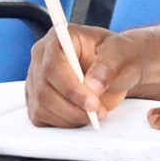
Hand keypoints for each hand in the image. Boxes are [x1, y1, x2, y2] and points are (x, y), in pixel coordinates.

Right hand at [25, 25, 143, 127]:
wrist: (120, 69)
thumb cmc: (120, 56)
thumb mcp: (123, 53)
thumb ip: (109, 65)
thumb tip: (92, 86)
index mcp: (60, 38)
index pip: (53, 65)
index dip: (70, 87)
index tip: (92, 102)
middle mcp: (42, 57)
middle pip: (44, 89)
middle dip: (72, 106)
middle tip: (97, 112)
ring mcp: (36, 79)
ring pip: (41, 106)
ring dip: (70, 116)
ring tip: (94, 114)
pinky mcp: (37, 99)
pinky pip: (41, 117)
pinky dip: (62, 122)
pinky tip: (81, 116)